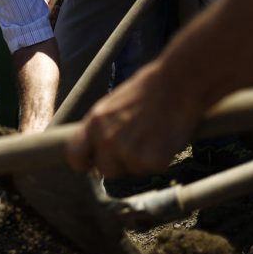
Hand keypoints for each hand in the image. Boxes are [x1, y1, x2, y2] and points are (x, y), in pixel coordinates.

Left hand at [65, 60, 201, 176]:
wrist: (177, 82)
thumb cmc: (147, 90)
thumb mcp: (111, 105)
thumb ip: (102, 127)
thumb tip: (97, 148)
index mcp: (94, 122)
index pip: (74, 155)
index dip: (84, 162)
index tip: (92, 164)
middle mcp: (106, 140)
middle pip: (106, 170)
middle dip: (119, 164)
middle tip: (136, 146)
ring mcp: (128, 152)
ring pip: (131, 171)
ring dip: (141, 161)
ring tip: (153, 136)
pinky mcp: (151, 161)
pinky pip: (152, 170)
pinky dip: (160, 160)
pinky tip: (165, 139)